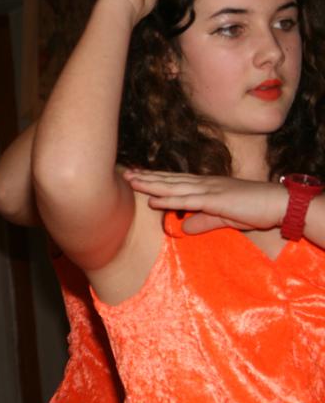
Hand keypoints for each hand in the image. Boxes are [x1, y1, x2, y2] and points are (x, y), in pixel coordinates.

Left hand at [124, 169, 287, 233]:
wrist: (278, 203)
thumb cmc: (254, 209)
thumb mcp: (223, 218)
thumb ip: (203, 222)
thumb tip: (185, 229)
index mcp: (206, 186)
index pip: (175, 181)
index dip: (155, 179)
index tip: (137, 176)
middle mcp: (203, 184)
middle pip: (169, 181)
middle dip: (146, 177)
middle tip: (124, 173)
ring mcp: (208, 190)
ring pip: (173, 187)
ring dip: (151, 185)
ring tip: (132, 181)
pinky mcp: (215, 201)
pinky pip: (187, 201)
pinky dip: (168, 200)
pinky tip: (153, 200)